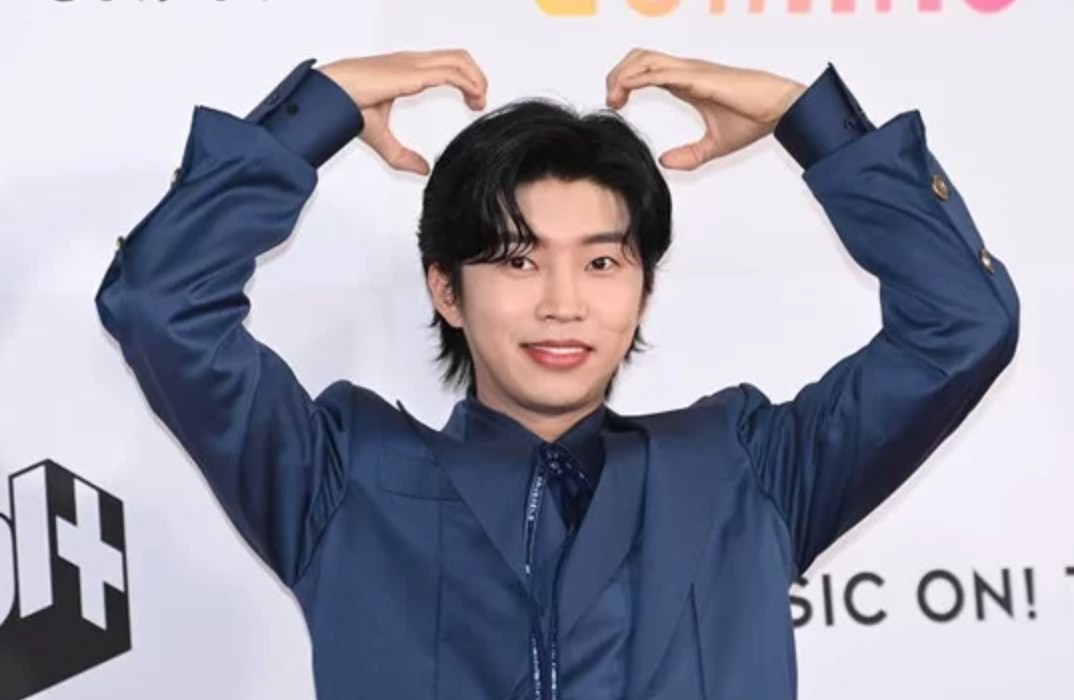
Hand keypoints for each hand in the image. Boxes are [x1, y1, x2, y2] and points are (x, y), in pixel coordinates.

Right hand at [318, 51, 488, 174]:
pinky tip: (473, 97)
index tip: (473, 101)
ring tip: (480, 101)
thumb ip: (403, 156)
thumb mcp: (382, 139)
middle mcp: (413, 63)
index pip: (444, 65)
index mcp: (406, 70)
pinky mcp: (414, 72)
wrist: (331, 96)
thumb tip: (423, 170)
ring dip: (476, 78)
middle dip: (476, 77)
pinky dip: (468, 82)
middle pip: (457, 57)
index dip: (465, 80)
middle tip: (480, 103)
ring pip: (459, 59)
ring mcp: (414, 64)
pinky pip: (451, 72)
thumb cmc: (347, 107)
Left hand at [605, 50, 805, 170]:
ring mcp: (691, 70)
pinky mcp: (698, 76)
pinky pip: (660, 72)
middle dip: (616, 75)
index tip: (616, 105)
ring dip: (622, 74)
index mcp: (686, 81)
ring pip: (644, 59)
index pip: (646, 70)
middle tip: (611, 101)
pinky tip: (626, 91)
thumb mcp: (713, 146)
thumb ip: (689, 156)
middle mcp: (685, 71)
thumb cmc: (753, 119)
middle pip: (639, 58)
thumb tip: (664, 163)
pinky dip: (638, 78)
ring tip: (614, 98)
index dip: (625, 82)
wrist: (779, 109)